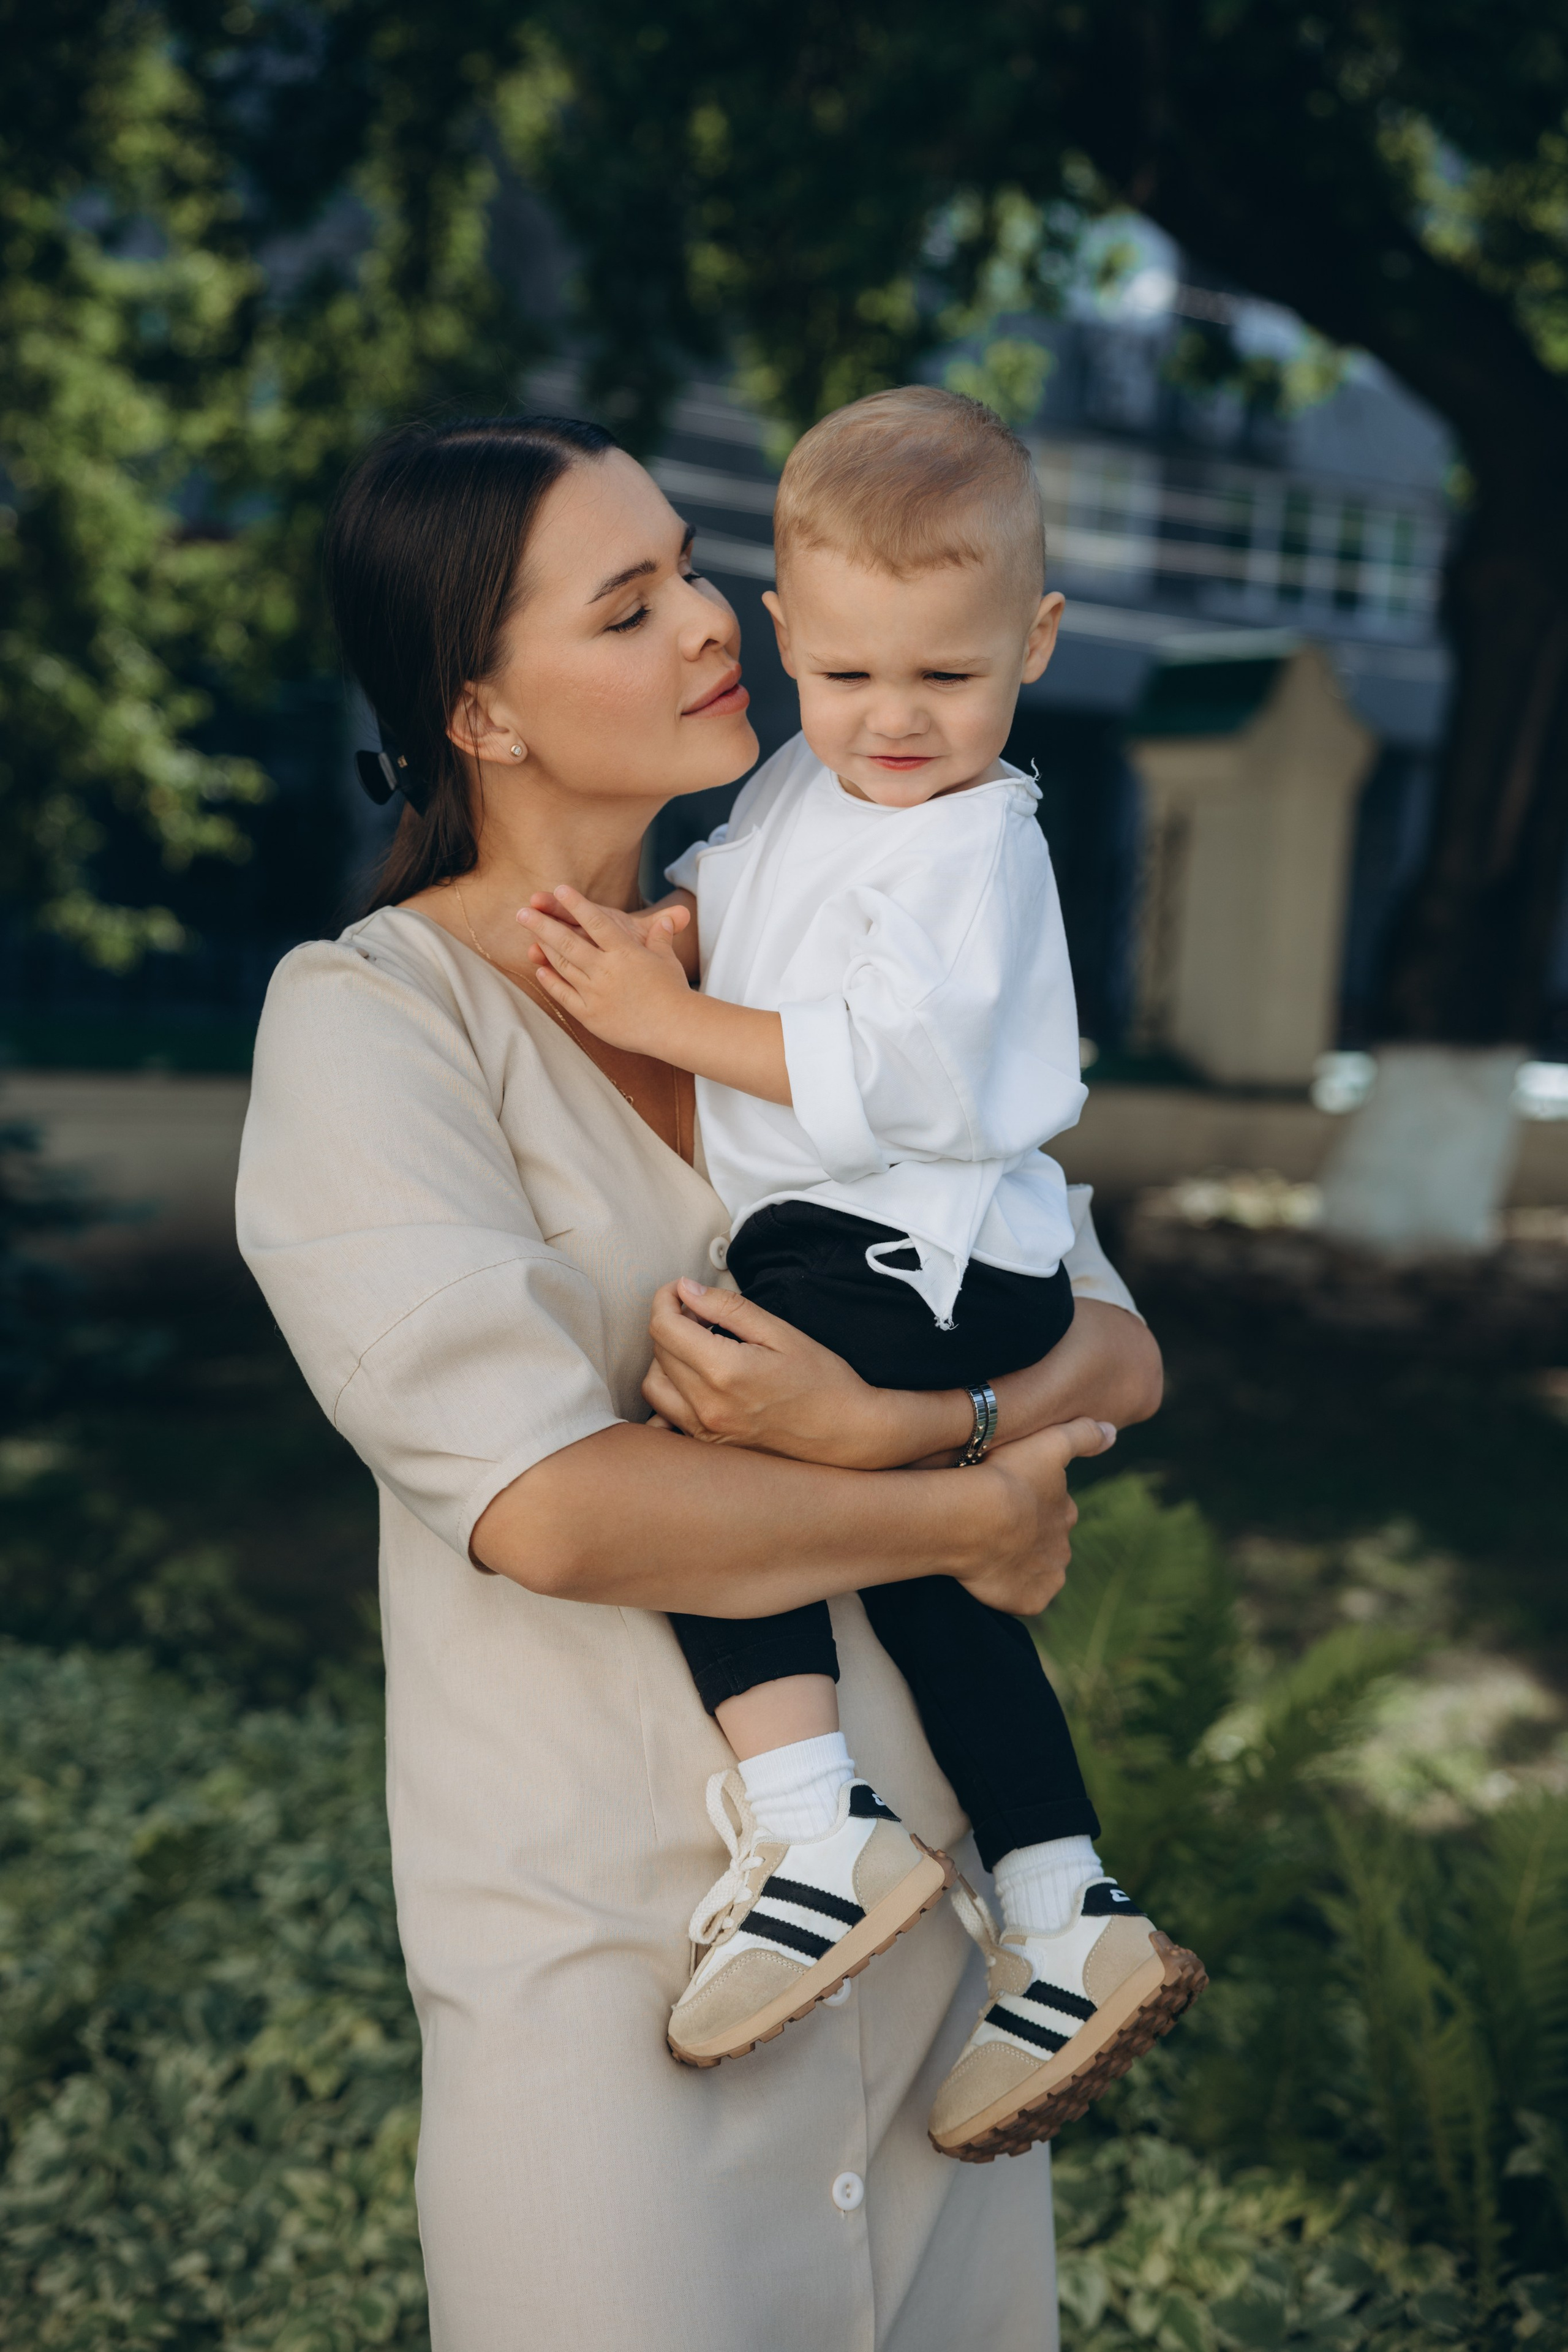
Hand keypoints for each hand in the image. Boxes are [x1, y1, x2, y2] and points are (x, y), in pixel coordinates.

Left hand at [517, 883, 692, 1056]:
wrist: (674, 1028)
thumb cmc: (674, 992)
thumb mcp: (667, 959)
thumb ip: (661, 936)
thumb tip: (667, 917)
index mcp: (625, 952)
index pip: (596, 922)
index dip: (577, 904)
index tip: (560, 889)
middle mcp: (606, 970)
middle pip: (568, 942)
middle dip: (543, 925)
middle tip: (522, 912)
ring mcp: (595, 993)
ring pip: (563, 966)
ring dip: (544, 948)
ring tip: (529, 936)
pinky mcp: (590, 1015)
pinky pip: (565, 995)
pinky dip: (551, 981)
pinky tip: (541, 970)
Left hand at [644, 1277, 902, 1465]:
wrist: (846, 1433)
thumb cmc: (822, 1381)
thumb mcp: (780, 1332)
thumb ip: (728, 1308)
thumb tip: (686, 1290)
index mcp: (725, 1371)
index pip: (664, 1326)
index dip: (666, 1299)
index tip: (681, 1289)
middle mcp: (708, 1406)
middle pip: (658, 1351)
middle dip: (671, 1322)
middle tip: (700, 1312)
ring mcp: (706, 1431)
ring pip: (654, 1384)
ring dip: (666, 1358)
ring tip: (697, 1345)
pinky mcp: (709, 1445)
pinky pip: (666, 1415)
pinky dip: (670, 1391)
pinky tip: (694, 1379)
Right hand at [954, 1417, 1115, 1616]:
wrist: (975, 1517)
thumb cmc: (1008, 1475)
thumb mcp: (1049, 1441)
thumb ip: (1083, 1434)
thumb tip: (1113, 1432)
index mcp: (1066, 1512)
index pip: (1054, 1509)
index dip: (1032, 1503)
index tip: (1008, 1495)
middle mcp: (1063, 1547)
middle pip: (1046, 1542)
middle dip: (1028, 1536)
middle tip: (995, 1525)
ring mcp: (1048, 1577)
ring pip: (1035, 1570)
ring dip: (1018, 1563)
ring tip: (987, 1550)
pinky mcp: (1030, 1601)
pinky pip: (1022, 1597)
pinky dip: (1009, 1590)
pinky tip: (989, 1575)